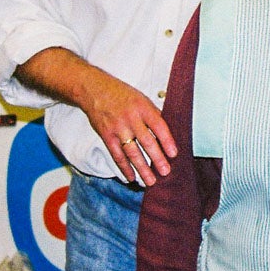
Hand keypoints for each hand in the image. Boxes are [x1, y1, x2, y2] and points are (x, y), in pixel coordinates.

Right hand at [78, 66, 177, 184]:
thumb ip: (152, 115)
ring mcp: (118, 128)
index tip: (174, 154)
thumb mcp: (141, 99)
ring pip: (131, 152)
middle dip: (157, 159)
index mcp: (143, 107)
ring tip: (150, 181)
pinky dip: (124, 167)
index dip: (167, 140)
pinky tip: (131, 177)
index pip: (158, 126)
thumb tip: (166, 133)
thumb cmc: (122, 94)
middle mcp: (131, 118)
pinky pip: (117, 155)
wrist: (95, 89)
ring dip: (142, 168)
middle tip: (165, 172)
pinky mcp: (106, 135)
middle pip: (146, 141)